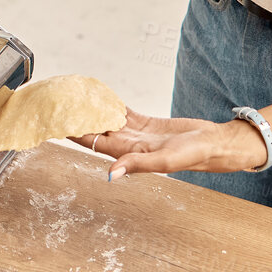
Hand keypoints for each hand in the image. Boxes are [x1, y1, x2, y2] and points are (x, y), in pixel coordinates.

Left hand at [70, 109, 268, 178]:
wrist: (215, 143)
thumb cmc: (194, 155)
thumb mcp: (165, 161)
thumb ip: (137, 165)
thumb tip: (110, 174)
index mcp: (129, 154)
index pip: (93, 142)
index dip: (74, 133)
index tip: (56, 122)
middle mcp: (129, 145)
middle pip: (96, 130)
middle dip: (78, 119)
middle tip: (59, 103)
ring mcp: (138, 134)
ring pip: (107, 120)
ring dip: (92, 110)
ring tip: (74, 97)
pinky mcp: (148, 124)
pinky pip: (124, 112)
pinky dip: (111, 104)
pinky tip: (100, 96)